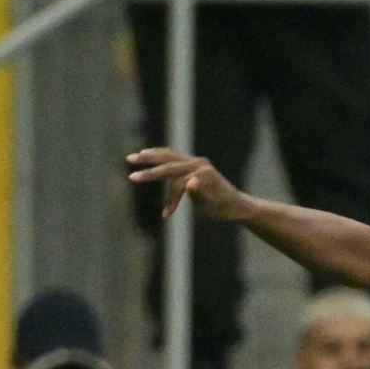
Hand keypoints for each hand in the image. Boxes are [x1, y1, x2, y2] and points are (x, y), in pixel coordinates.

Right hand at [126, 147, 250, 221]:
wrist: (237, 205)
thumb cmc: (224, 210)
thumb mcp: (212, 206)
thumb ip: (200, 193)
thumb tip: (189, 182)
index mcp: (203, 173)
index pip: (178, 183)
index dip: (171, 199)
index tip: (166, 215)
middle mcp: (199, 163)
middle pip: (169, 164)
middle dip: (150, 169)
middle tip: (131, 173)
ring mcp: (197, 161)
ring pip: (169, 156)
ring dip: (151, 156)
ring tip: (135, 156)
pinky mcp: (195, 162)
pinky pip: (173, 156)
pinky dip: (160, 154)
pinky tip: (149, 153)